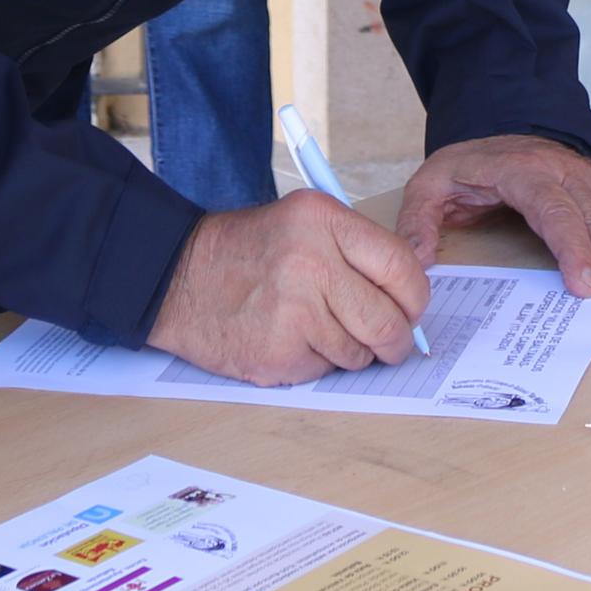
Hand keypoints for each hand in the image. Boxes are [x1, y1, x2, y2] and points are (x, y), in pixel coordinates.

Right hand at [145, 192, 434, 385]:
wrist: (175, 278)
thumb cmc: (247, 251)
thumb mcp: (302, 222)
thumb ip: (356, 250)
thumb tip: (410, 297)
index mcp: (322, 221)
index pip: (400, 266)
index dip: (415, 297)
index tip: (412, 309)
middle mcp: (310, 263)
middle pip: (387, 320)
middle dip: (396, 340)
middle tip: (391, 343)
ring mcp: (293, 312)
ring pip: (358, 352)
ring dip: (350, 352)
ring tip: (318, 330)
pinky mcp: (277, 353)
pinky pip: (323, 370)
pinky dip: (315, 363)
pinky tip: (289, 340)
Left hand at [396, 133, 590, 300]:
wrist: (495, 117)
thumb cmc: (467, 162)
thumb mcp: (431, 184)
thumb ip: (421, 222)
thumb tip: (417, 263)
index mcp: (523, 172)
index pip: (552, 212)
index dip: (571, 248)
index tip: (583, 284)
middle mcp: (563, 172)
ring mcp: (587, 176)